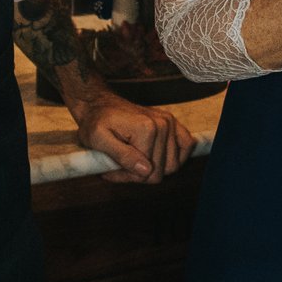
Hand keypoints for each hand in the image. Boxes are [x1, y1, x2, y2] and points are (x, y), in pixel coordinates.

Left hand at [73, 92, 195, 183]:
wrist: (99, 104)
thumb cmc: (95, 122)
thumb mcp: (98, 140)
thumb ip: (122, 156)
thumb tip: (146, 171)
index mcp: (147, 129)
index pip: (148, 173)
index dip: (127, 177)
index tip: (111, 170)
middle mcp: (163, 124)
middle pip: (161, 171)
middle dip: (139, 175)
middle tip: (120, 167)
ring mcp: (169, 121)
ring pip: (173, 165)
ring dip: (154, 168)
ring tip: (133, 162)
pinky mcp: (172, 122)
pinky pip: (187, 145)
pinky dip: (176, 156)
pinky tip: (157, 157)